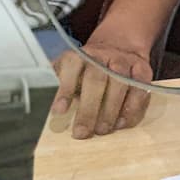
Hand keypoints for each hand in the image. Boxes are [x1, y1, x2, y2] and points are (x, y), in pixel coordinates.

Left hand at [50, 17, 153, 139]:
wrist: (119, 46)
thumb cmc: (88, 68)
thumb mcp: (69, 69)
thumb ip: (56, 82)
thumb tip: (37, 101)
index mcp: (79, 55)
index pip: (70, 67)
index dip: (64, 89)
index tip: (58, 111)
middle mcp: (101, 56)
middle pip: (96, 79)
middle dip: (88, 108)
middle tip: (82, 133)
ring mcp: (123, 62)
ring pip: (119, 83)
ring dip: (110, 109)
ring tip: (102, 130)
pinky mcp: (142, 71)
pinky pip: (140, 90)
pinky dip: (132, 109)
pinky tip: (122, 124)